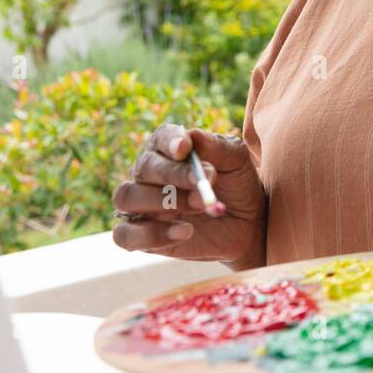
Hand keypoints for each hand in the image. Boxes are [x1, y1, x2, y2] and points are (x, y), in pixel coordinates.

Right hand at [112, 124, 264, 267]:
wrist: (247, 224)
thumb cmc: (237, 186)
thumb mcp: (237, 162)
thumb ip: (218, 147)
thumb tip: (194, 136)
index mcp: (170, 149)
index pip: (159, 138)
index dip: (169, 141)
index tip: (184, 149)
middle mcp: (149, 175)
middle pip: (143, 168)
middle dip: (174, 175)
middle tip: (205, 184)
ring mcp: (141, 205)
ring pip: (126, 197)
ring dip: (162, 202)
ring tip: (200, 206)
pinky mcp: (140, 236)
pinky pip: (125, 235)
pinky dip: (150, 234)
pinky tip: (185, 232)